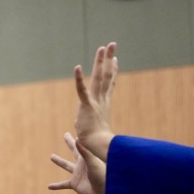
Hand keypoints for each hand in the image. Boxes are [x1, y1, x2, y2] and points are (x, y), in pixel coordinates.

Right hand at [49, 132, 105, 193]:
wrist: (106, 193)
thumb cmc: (104, 176)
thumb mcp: (94, 162)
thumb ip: (85, 152)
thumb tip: (77, 139)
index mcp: (87, 156)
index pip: (81, 141)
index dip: (77, 132)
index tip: (76, 121)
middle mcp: (82, 163)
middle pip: (73, 150)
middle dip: (69, 142)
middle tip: (65, 134)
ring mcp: (78, 173)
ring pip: (66, 165)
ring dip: (59, 161)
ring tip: (52, 156)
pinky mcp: (75, 184)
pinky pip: (63, 184)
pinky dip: (57, 185)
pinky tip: (49, 186)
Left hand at [74, 42, 117, 161]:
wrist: (97, 148)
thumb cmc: (98, 141)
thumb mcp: (98, 130)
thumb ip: (98, 125)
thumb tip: (98, 126)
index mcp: (104, 104)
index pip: (109, 84)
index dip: (112, 71)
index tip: (114, 59)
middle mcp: (101, 100)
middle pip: (106, 75)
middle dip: (108, 59)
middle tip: (111, 44)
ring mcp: (95, 102)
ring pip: (99, 78)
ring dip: (100, 62)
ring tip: (102, 48)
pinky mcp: (87, 107)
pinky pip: (82, 90)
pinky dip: (80, 79)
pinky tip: (78, 67)